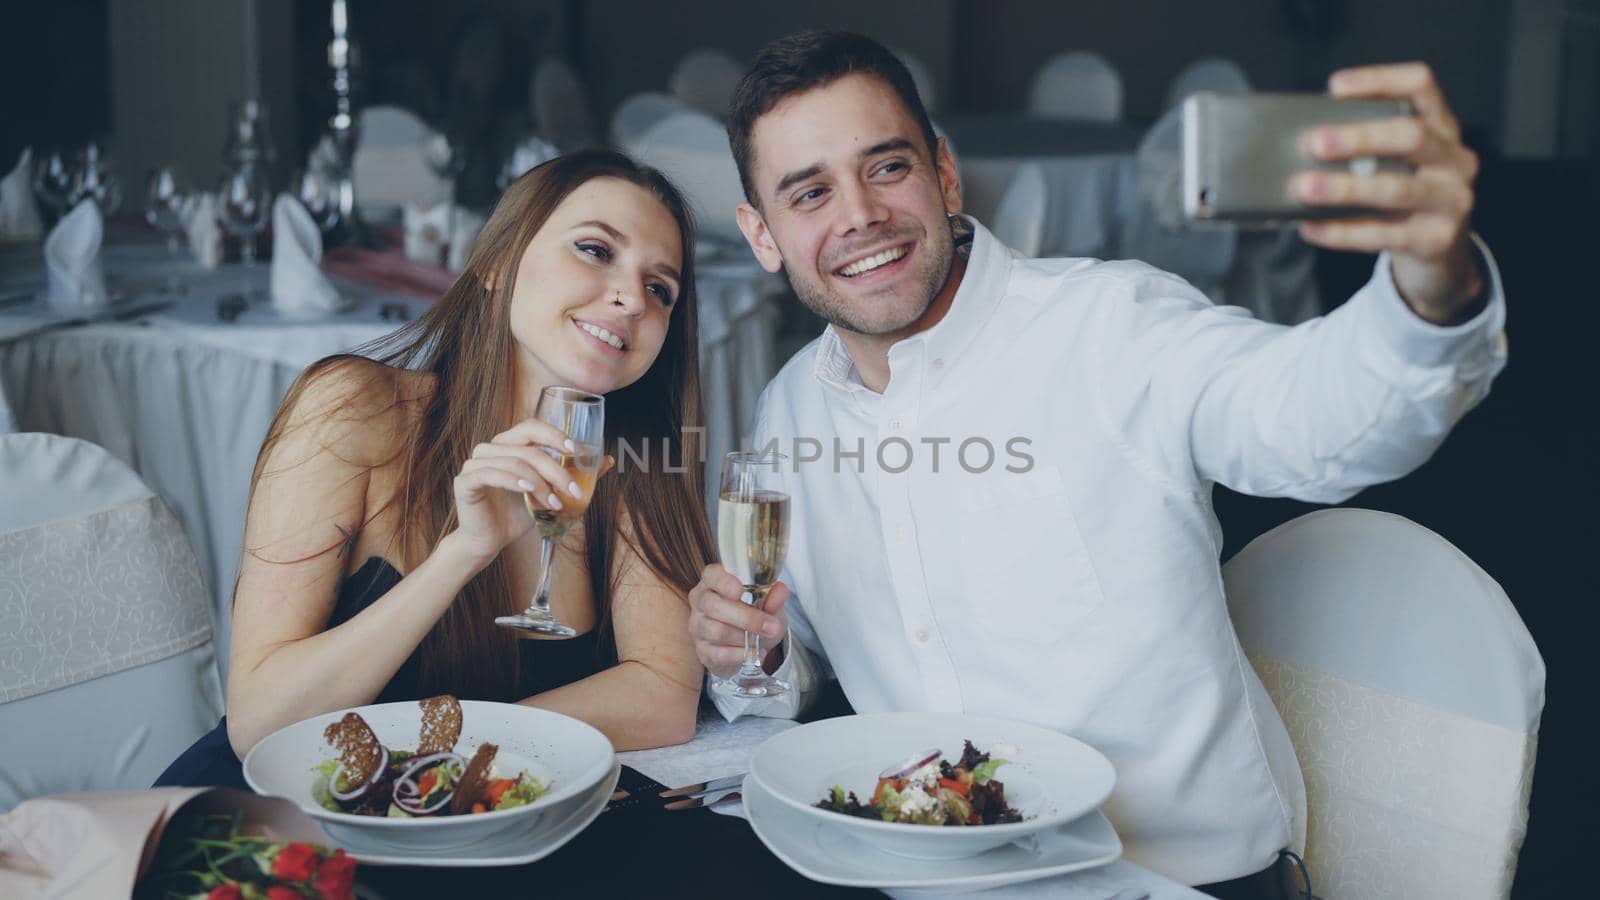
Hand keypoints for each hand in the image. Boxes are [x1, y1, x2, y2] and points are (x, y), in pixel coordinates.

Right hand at [448, 418, 612, 564]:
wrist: (489, 541)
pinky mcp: (465, 480)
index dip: (554, 435)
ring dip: (541, 483)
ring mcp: (475, 462)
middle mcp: (490, 448)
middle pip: (528, 447)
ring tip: (556, 503)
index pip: (532, 427)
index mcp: (508, 444)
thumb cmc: (517, 514)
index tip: (576, 451)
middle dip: (556, 468)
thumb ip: (574, 475)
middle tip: (574, 490)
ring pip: (515, 462)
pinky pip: (493, 474)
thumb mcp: (550, 492)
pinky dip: (516, 482)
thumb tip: (606, 460)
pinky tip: (531, 493)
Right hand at [687, 563, 788, 679]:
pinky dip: (741, 654)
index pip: (712, 575)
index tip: (739, 590)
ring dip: (745, 638)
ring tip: (763, 640)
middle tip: (771, 626)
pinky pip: (720, 654)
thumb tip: (781, 590)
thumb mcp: (769, 604)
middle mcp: (700, 602)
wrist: (749, 645)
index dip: (723, 581)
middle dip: (746, 618)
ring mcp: (698, 627)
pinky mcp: (702, 650)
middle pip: (714, 606)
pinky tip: (754, 652)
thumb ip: (774, 596)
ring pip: (717, 631)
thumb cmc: (755, 615)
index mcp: (714, 581)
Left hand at [1292, 62, 1483, 322]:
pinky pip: (1383, 235)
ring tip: (1304, 187)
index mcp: (1442, 128)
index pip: (1421, 86)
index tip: (1336, 86)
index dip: (1381, 80)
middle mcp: (1455, 160)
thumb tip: (1299, 141)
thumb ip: (1364, 147)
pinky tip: (1311, 228)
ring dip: (1345, 188)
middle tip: (1315, 143)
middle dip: (1361, 137)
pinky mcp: (1436, 240)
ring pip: (1396, 189)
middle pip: (1412, 136)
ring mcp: (1452, 201)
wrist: (1439, 253)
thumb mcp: (1396, 163)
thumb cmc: (1404, 196)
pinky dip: (1342, 232)